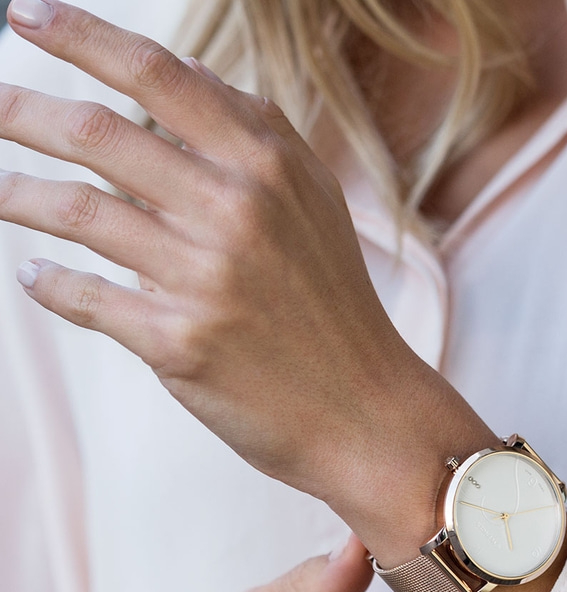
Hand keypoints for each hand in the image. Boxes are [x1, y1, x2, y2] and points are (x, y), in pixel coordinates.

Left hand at [0, 1, 493, 563]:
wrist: (366, 412)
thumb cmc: (338, 309)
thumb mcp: (317, 206)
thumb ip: (259, 136)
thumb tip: (187, 74)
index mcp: (269, 167)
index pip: (157, 74)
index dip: (79, 35)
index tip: (23, 14)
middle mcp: (235, 211)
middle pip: (97, 134)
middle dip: (21, 110)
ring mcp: (205, 278)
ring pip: (77, 212)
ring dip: (16, 196)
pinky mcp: (180, 342)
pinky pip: (84, 296)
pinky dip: (47, 283)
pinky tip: (36, 276)